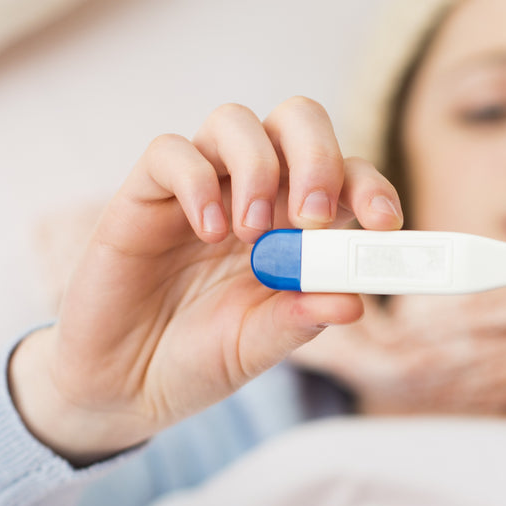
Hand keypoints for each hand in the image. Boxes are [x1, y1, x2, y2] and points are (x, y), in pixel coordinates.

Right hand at [10, 97, 402, 464]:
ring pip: (235, 121)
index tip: (384, 225)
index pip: (347, 176)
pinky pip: (170, 151)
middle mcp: (254, 191)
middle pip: (297, 121)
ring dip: (256, 168)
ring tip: (249, 233)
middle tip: (312, 218)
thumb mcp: (259, 345)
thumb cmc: (201, 357)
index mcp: (297, 224)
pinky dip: (195, 182)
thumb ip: (301, 320)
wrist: (122, 385)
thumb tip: (354, 301)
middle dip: (317, 156)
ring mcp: (201, 186)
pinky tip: (206, 230)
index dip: (371, 188)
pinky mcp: (144, 193)